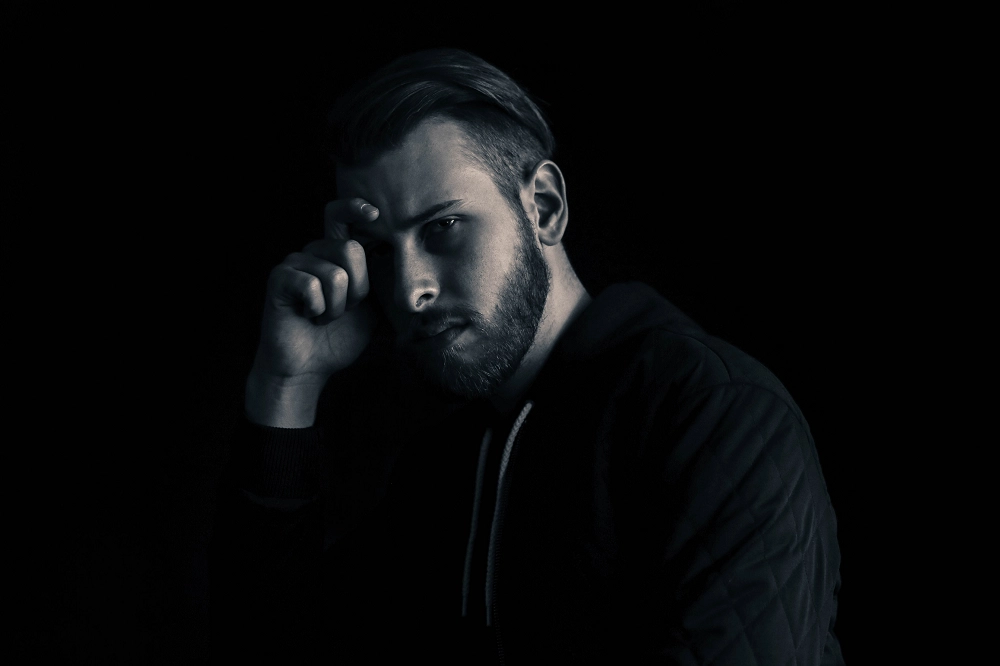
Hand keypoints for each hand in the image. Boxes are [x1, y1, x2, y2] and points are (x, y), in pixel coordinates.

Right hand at [246, 198, 379, 426]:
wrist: (309, 367)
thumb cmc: (339, 337)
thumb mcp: (373, 311)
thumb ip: (385, 287)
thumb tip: (418, 277)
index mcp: (336, 255)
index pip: (341, 217)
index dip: (355, 208)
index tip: (375, 213)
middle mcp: (314, 252)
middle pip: (350, 250)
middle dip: (357, 289)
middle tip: (344, 310)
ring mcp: (295, 263)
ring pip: (334, 274)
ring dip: (336, 307)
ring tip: (323, 316)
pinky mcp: (279, 278)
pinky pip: (311, 285)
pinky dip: (317, 309)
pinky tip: (307, 316)